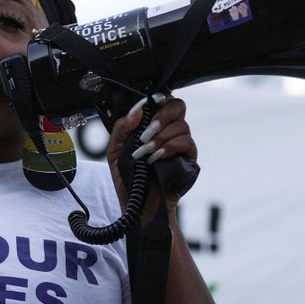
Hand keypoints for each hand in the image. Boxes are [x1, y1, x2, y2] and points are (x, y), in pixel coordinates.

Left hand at [106, 94, 197, 217]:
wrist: (137, 204)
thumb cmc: (127, 177)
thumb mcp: (115, 150)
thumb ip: (122, 128)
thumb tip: (136, 111)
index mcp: (151, 125)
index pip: (161, 101)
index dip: (157, 98)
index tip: (147, 105)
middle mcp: (168, 131)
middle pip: (177, 106)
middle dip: (161, 116)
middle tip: (146, 133)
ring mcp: (180, 145)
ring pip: (182, 125)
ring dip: (161, 137)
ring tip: (146, 152)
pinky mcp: (189, 159)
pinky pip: (187, 143)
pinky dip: (170, 147)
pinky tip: (157, 157)